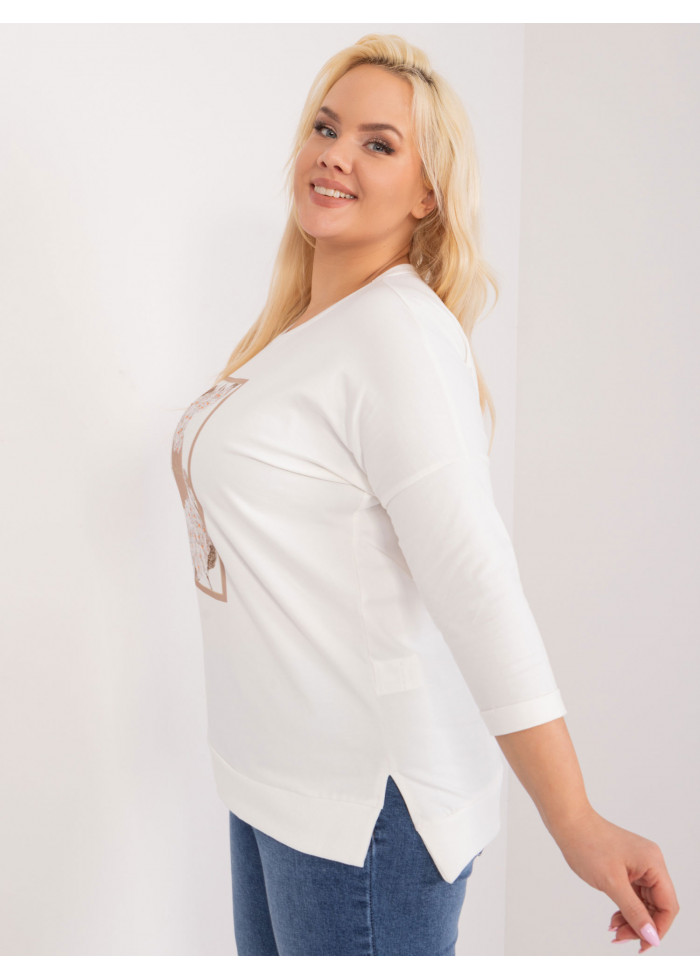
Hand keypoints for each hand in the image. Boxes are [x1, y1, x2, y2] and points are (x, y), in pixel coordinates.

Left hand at [550, 807, 678, 952]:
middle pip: (657, 905)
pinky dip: (625, 907)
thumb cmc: (588, 845)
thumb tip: (651, 937)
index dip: (658, 928)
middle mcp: (650, 863)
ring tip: (614, 930)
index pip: (668, 905)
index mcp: (653, 864)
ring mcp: (638, 864)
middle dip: (641, 925)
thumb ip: (634, 912)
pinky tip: (613, 918)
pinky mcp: (627, 866)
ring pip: (644, 902)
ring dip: (631, 919)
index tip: (642, 945)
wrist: (568, 822)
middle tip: (621, 938)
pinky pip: (633, 893)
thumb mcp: (612, 884)